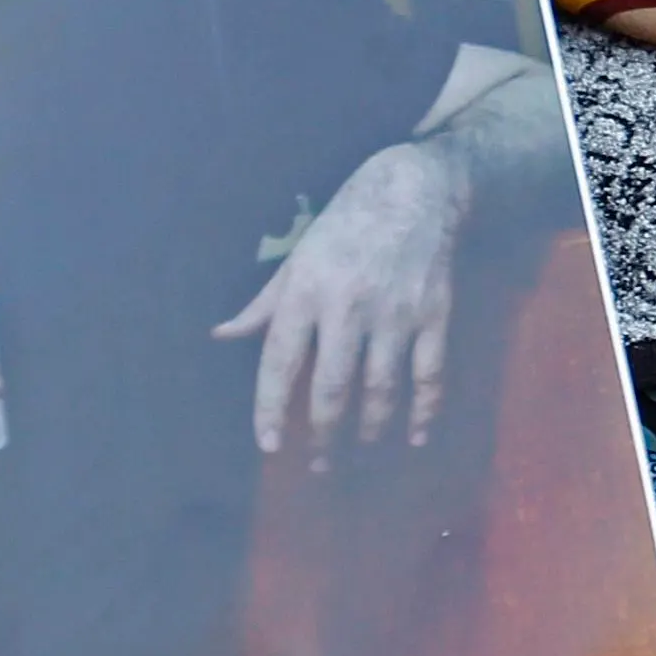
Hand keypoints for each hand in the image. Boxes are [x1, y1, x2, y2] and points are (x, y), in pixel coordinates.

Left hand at [216, 138, 467, 461]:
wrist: (415, 188)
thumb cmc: (345, 223)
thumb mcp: (297, 258)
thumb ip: (263, 304)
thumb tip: (221, 336)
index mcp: (307, 292)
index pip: (280, 363)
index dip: (271, 410)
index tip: (269, 447)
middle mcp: (348, 306)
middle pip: (331, 388)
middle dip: (322, 436)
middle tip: (318, 467)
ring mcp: (395, 313)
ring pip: (379, 390)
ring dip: (368, 431)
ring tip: (359, 452)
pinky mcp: (434, 314)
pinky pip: (429, 374)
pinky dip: (425, 411)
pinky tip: (416, 436)